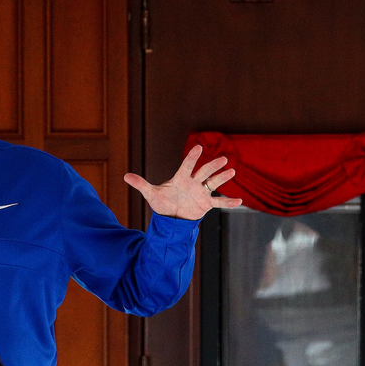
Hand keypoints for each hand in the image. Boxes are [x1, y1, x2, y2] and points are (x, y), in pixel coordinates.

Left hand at [123, 145, 240, 220]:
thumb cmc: (162, 203)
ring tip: (232, 171)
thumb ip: (141, 184)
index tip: (199, 148)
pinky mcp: (205, 204)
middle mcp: (193, 183)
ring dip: (222, 178)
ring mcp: (200, 193)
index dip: (192, 157)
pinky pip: (219, 203)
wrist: (171, 217)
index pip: (187, 165)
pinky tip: (239, 201)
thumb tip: (125, 176)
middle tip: (223, 159)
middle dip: (213, 166)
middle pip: (204, 172)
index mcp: (181, 178)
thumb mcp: (151, 194)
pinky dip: (229, 202)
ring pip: (213, 183)